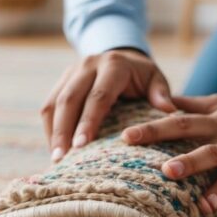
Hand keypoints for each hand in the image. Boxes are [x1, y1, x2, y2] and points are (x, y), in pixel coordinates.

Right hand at [42, 48, 174, 161]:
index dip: (88, 121)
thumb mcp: (155, 79)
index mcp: (113, 65)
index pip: (97, 96)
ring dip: (53, 132)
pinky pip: (48, 106)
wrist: (122, 56)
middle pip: (69, 100)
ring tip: (56, 160)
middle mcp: (87, 65)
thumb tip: (168, 112)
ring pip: (53, 103)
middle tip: (62, 159)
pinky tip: (55, 149)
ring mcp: (70, 72)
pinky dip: (50, 129)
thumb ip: (161, 94)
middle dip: (63, 130)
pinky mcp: (60, 81)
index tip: (81, 146)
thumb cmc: (141, 75)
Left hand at [121, 94, 216, 213]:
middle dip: (170, 147)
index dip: (153, 127)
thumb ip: (193, 105)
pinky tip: (207, 208)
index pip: (180, 120)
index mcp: (216, 117)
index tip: (126, 136)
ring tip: (172, 177)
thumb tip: (160, 100)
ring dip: (195, 169)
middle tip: (147, 158)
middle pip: (196, 139)